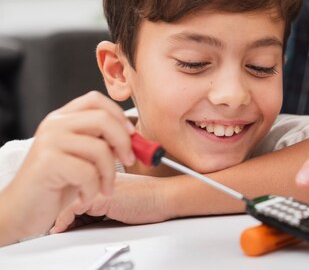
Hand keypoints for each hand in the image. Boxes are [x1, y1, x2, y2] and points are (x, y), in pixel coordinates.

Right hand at [0, 91, 134, 244]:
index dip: (118, 114)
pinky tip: (84, 198)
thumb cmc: (56, 185)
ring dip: (109, 174)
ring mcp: (49, 141)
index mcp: (62, 118)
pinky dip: (93, 189)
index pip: (96, 99)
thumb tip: (134, 137)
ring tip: (104, 189)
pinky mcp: (47, 162)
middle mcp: (54, 124)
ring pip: (100, 148)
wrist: (22, 211)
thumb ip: (102, 142)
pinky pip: (88, 172)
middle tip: (129, 161)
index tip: (131, 134)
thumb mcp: (83, 157)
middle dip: (124, 142)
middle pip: (103, 119)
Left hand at [51, 173, 169, 232]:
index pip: (76, 181)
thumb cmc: (152, 198)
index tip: (58, 215)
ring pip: (67, 197)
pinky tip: (61, 228)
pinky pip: (72, 208)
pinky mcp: (101, 197)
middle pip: (69, 189)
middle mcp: (99, 175)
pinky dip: (64, 220)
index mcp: (104, 173)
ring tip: (52, 228)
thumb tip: (87, 214)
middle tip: (51, 223)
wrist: (166, 197)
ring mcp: (98, 184)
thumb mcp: (123, 197)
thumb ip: (106, 199)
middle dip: (58, 206)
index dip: (66, 197)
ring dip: (58, 214)